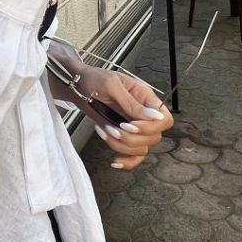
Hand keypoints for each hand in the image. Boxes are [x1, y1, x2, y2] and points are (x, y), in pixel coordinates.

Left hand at [48, 57, 173, 169]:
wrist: (77, 86)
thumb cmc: (94, 79)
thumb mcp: (111, 85)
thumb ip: (131, 102)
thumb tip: (154, 115)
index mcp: (144, 97)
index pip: (164, 119)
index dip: (151, 126)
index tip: (131, 125)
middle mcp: (142, 114)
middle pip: (154, 137)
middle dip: (131, 137)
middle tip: (113, 127)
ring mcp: (134, 127)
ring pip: (142, 148)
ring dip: (121, 146)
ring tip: (105, 131)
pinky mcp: (123, 137)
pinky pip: (134, 156)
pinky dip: (127, 162)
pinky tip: (116, 161)